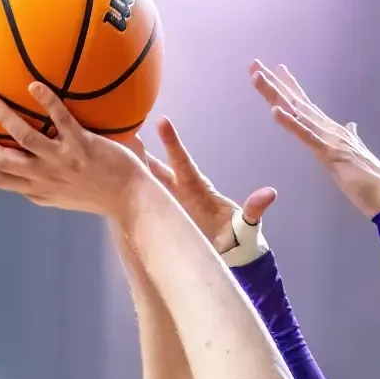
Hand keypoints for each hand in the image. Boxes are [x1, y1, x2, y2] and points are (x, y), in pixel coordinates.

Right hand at [0, 84, 153, 216]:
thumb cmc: (100, 195)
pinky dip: (46, 102)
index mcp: (38, 190)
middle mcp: (45, 178)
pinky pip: (61, 120)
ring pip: (24, 139)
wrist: (132, 200)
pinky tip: (34, 84)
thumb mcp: (63, 196)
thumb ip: (42, 184)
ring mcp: (63, 162)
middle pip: (1, 161)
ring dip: (3, 119)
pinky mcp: (82, 146)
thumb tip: (25, 172)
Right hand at [124, 119, 276, 252]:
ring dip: (130, 170)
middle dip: (141, 151)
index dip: (172, 143)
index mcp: (197, 187)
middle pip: (156, 167)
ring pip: (146, 183)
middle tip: (122, 131)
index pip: (182, 161)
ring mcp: (168, 204)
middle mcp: (179, 191)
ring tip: (109, 154)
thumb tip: (270, 194)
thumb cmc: (237, 236)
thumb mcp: (246, 223)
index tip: (162, 122)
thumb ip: (254, 209)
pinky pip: (142, 203)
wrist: (227, 256)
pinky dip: (127, 194)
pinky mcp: (161, 218)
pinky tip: (110, 187)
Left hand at [250, 61, 379, 219]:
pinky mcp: (329, 154)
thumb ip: (351, 136)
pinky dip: (290, 122)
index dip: (289, 86)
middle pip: (296, 102)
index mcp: (331, 130)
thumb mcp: (354, 153)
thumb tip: (351, 125)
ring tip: (257, 77)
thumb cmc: (371, 179)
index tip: (275, 69)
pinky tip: (274, 111)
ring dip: (275, 94)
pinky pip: (306, 136)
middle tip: (254, 64)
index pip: (305, 105)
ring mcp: (329, 138)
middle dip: (274, 83)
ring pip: (296, 112)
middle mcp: (328, 128)